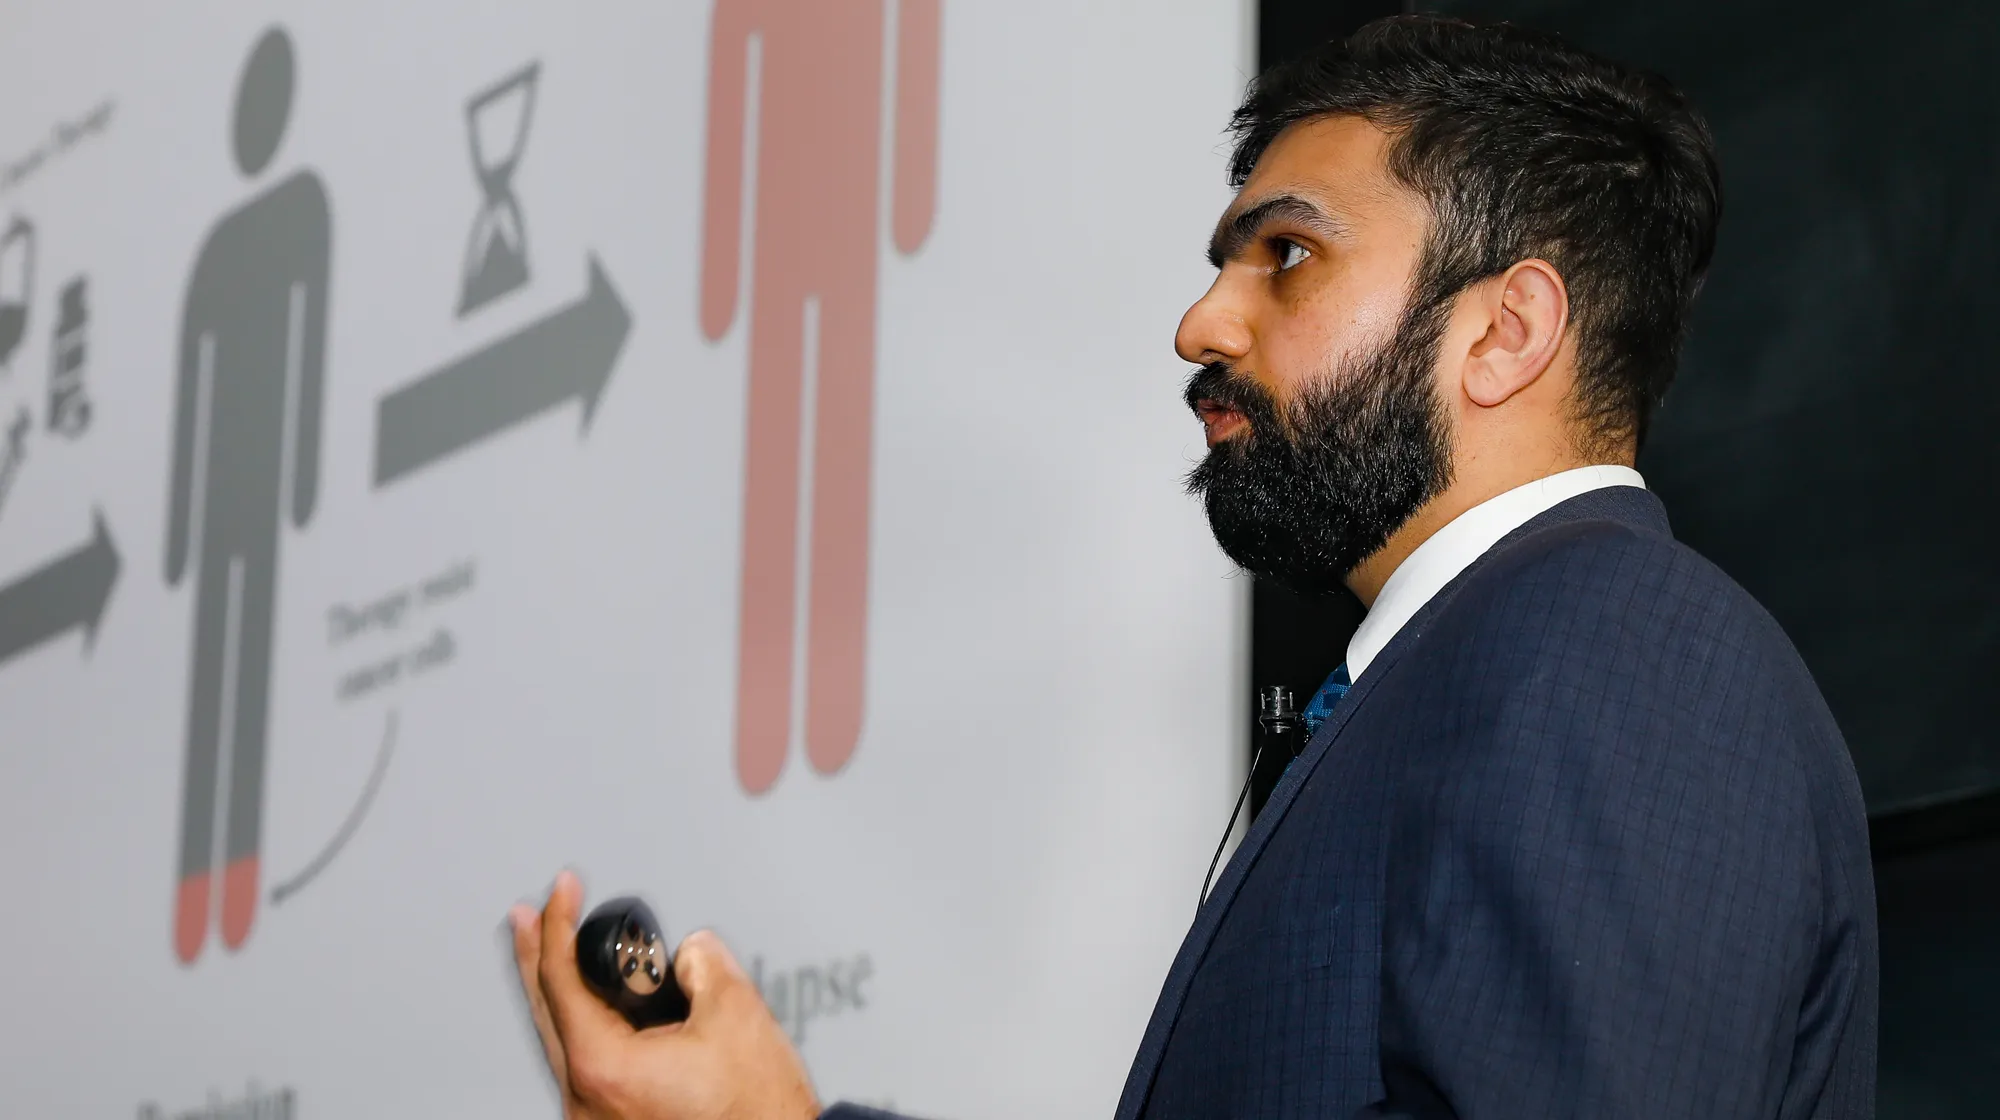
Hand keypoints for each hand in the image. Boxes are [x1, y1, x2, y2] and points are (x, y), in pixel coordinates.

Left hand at [509, 871, 819, 1119]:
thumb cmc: (755, 1111)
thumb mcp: (736, 1013)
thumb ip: (703, 962)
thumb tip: (690, 951)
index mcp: (604, 1067)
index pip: (561, 978)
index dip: (560, 922)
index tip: (563, 890)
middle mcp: (585, 1099)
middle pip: (545, 1012)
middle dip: (536, 956)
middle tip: (528, 915)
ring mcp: (593, 1118)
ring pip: (560, 1040)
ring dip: (556, 992)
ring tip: (551, 951)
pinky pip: (581, 1064)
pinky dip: (581, 1025)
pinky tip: (589, 1007)